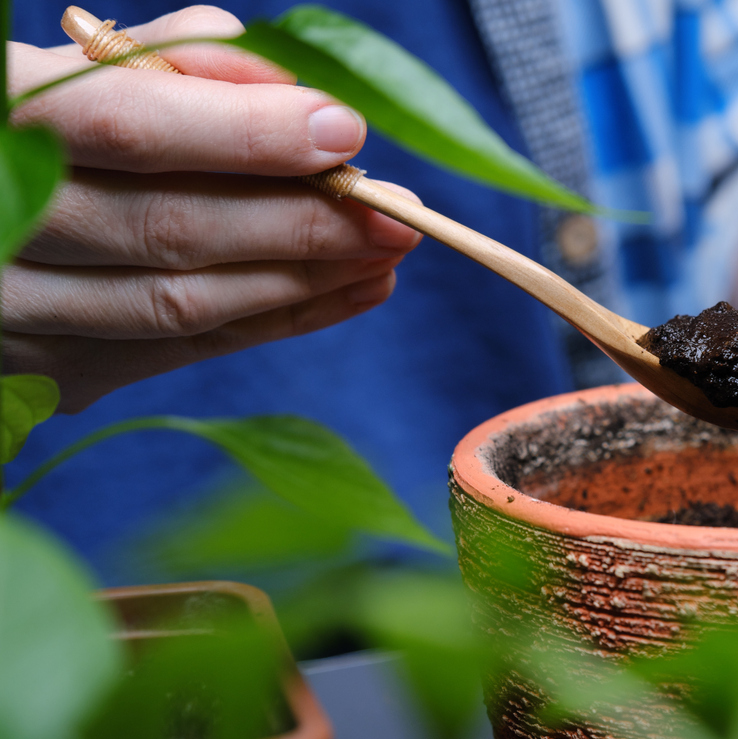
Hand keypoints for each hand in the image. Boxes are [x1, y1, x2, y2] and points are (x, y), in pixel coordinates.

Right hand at [4, 6, 422, 411]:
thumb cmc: (25, 126)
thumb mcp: (70, 67)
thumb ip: (169, 65)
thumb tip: (288, 92)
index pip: (130, 127)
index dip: (246, 134)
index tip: (344, 132)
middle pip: (170, 231)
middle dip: (301, 223)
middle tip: (396, 212)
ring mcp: (13, 311)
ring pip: (181, 306)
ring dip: (302, 282)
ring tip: (386, 254)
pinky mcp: (45, 370)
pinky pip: (180, 351)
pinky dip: (273, 322)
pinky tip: (345, 291)